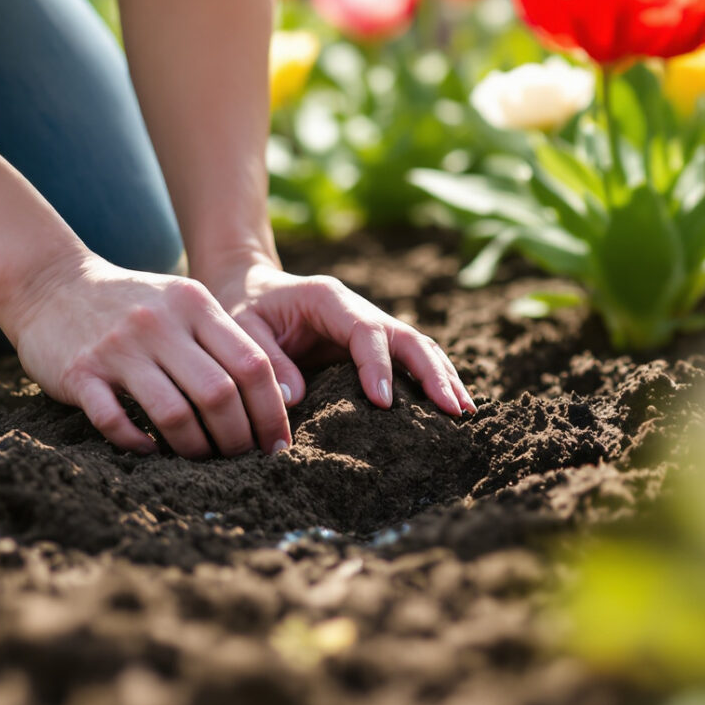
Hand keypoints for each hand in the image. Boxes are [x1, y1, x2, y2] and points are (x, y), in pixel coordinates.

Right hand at [3, 254, 296, 456]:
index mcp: (194, 304)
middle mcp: (160, 323)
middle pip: (219, 394)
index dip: (271, 412)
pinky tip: (149, 449)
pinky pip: (115, 421)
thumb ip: (221, 339)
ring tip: (200, 459)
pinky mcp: (79, 372)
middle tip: (240, 459)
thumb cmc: (130, 304)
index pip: (252, 365)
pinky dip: (137, 443)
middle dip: (237, 438)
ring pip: (174, 413)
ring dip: (194, 448)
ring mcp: (118, 348)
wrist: (49, 283)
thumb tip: (276, 398)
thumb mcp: (181, 302)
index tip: (277, 444)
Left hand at [208, 262, 475, 416]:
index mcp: (328, 298)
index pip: (365, 330)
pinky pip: (409, 362)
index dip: (378, 365)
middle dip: (432, 373)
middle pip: (407, 337)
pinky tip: (451, 409)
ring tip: (464, 414)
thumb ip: (266, 359)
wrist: (245, 290)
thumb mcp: (241, 328)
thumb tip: (295, 398)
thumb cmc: (241, 309)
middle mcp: (358, 310)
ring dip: (443, 378)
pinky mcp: (371, 348)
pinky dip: (432, 382)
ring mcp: (369, 328)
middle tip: (453, 410)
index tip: (384, 403)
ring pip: (417, 348)